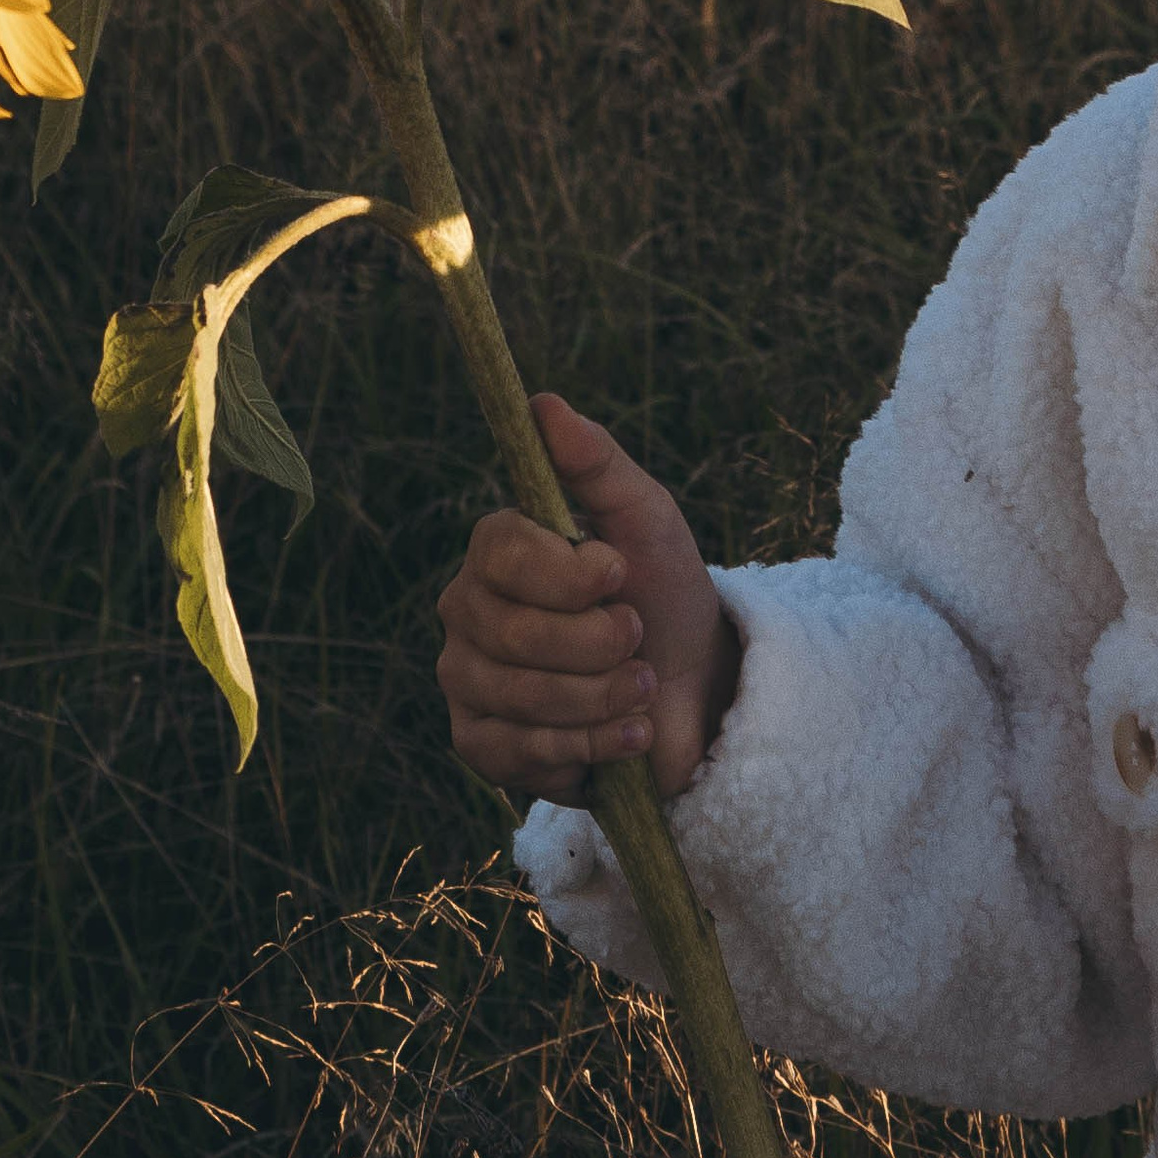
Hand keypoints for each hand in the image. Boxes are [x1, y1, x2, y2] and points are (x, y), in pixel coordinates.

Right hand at [435, 392, 739, 805]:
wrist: (691, 687)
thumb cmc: (661, 590)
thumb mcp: (645, 517)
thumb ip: (596, 461)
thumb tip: (542, 402)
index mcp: (496, 546)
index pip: (505, 555)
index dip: (572, 575)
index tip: (620, 572)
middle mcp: (466, 608)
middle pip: (517, 636)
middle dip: (603, 645)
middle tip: (638, 638)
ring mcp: (466, 679)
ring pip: (525, 699)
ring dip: (606, 698)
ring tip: (643, 689)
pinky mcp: (480, 744)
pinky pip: (520, 755)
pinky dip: (591, 749)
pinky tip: (624, 736)